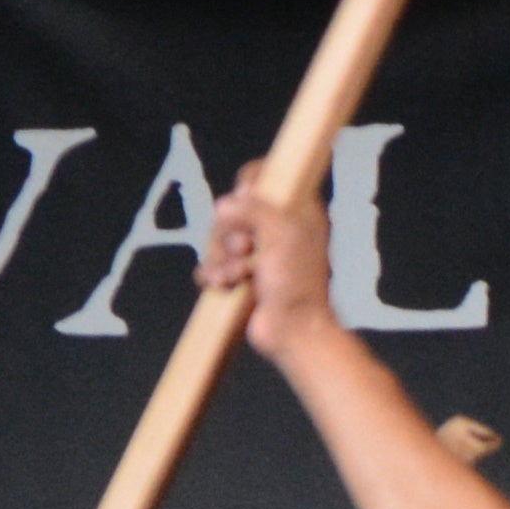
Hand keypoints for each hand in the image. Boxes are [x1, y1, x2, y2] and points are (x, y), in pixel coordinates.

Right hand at [199, 174, 334, 359]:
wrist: (293, 332)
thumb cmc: (298, 284)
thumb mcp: (282, 233)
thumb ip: (253, 208)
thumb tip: (224, 205)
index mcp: (295, 210)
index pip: (265, 176)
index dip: (249, 184)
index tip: (245, 198)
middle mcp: (275, 228)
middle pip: (232, 209)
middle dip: (231, 231)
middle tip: (245, 250)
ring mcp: (256, 253)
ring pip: (218, 238)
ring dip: (222, 258)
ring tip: (237, 276)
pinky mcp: (240, 277)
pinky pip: (212, 265)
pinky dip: (214, 275)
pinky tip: (225, 285)